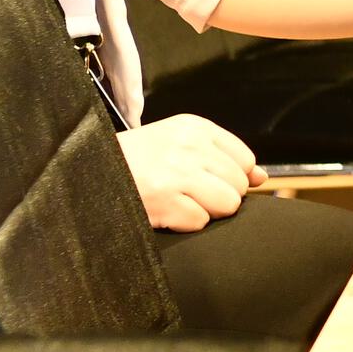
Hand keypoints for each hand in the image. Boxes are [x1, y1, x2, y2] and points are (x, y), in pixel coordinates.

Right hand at [123, 113, 257, 232]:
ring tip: (180, 202)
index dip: (232, 178)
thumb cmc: (139, 160)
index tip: (208, 181)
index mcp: (195, 127)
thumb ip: (224, 158)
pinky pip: (201, 222)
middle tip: (188, 193)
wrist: (90, 169)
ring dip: (206, 211)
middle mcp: (189, 145)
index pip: (245, 160)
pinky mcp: (164, 198)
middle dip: (219, 196)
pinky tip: (166, 210)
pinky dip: (184, 223)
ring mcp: (177, 172)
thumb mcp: (181, 144)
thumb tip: (262, 177)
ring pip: (228, 204)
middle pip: (239, 185)